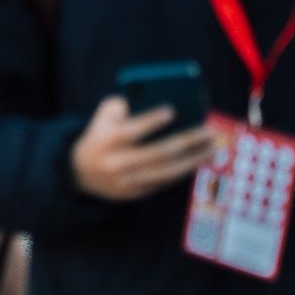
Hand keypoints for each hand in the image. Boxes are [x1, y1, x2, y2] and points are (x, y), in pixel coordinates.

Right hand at [71, 95, 217, 200]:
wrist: (81, 172)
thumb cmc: (101, 135)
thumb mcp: (102, 116)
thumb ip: (122, 105)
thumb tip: (153, 101)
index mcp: (108, 140)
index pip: (132, 130)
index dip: (152, 120)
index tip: (173, 110)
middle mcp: (118, 162)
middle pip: (159, 152)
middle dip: (188, 141)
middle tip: (209, 132)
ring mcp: (128, 180)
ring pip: (167, 172)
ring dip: (194, 161)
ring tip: (213, 149)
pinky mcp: (136, 193)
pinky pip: (165, 182)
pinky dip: (183, 171)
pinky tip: (198, 160)